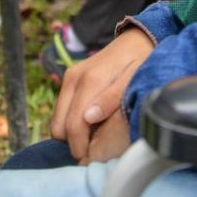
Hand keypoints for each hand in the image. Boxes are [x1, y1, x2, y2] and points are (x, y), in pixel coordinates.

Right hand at [51, 28, 152, 160]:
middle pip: (58, 127)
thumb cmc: (140, 64)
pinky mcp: (69, 78)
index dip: (80, 147)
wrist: (136, 39)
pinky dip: (71, 120)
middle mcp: (74, 78)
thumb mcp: (134, 82)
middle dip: (74, 141)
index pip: (72, 126)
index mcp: (90, 80)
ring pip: (57, 121)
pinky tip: (92, 119)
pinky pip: (62, 110)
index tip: (93, 157)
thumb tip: (88, 118)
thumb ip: (112, 99)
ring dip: (72, 132)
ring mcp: (69, 77)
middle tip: (95, 144)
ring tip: (96, 131)